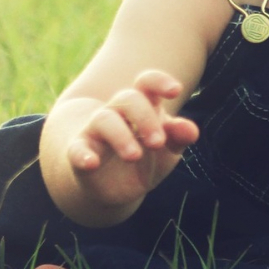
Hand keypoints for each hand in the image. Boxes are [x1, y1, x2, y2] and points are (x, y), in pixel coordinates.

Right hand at [65, 70, 198, 208]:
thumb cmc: (144, 158)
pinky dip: (82, 154)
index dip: (159, 82)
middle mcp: (117, 113)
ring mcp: (96, 131)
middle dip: (145, 118)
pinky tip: (91, 162)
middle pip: (128, 99)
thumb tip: (192, 130)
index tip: (175, 91)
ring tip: (135, 156)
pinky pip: (76, 149)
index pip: (146, 83)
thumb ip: (178, 138)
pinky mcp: (80, 153)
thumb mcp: (167, 151)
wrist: (111, 186)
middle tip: (158, 142)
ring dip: (121, 136)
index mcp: (142, 107)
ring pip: (104, 119)